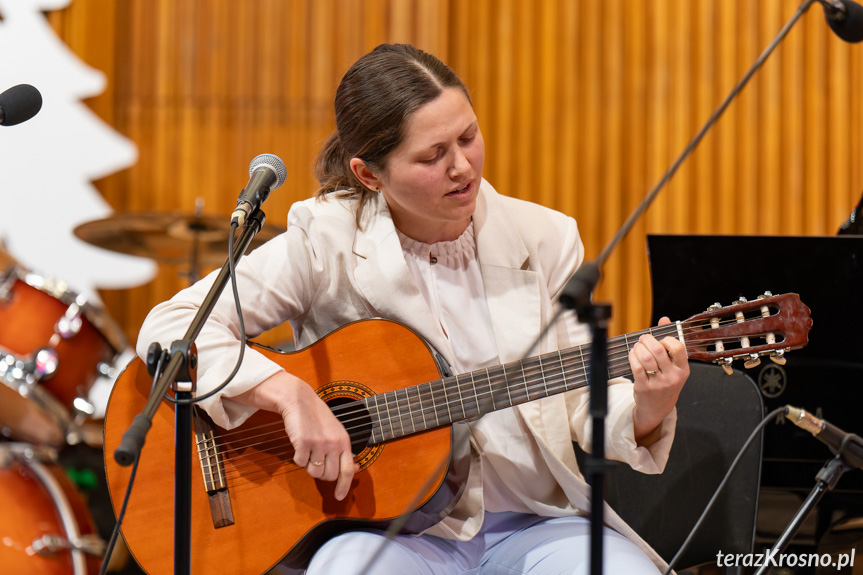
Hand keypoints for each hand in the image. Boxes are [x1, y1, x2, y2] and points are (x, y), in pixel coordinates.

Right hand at [230, 371, 357, 499]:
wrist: (300, 400)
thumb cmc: (318, 418)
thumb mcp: (337, 432)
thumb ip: (344, 450)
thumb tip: (356, 468)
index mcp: (345, 441)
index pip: (348, 470)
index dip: (344, 486)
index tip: (339, 497)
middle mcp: (334, 443)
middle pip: (329, 476)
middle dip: (322, 473)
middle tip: (316, 461)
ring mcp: (319, 444)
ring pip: (314, 472)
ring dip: (309, 466)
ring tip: (309, 451)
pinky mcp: (303, 443)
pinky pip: (300, 463)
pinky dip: (298, 458)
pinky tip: (300, 445)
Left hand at [629, 316, 688, 444]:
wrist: (658, 408)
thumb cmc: (665, 382)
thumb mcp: (673, 366)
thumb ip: (669, 342)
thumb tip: (664, 318)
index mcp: (683, 370)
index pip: (678, 347)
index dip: (666, 339)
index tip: (660, 341)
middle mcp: (672, 377)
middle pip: (658, 350)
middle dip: (647, 340)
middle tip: (643, 339)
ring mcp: (658, 383)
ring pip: (646, 358)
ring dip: (638, 348)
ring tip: (637, 347)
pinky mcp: (644, 387)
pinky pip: (636, 367)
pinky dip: (632, 357)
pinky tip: (632, 355)